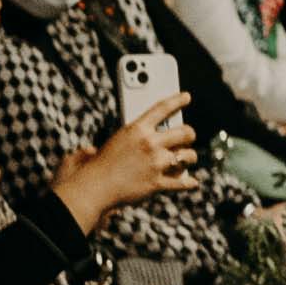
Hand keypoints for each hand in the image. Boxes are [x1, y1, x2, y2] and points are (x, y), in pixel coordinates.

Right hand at [53, 98, 198, 226]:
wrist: (93, 188)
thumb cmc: (99, 164)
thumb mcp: (114, 141)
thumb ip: (130, 137)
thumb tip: (131, 140)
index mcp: (137, 129)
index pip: (162, 108)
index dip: (177, 100)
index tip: (186, 97)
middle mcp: (150, 143)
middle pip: (185, 132)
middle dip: (189, 134)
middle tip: (187, 136)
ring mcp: (155, 163)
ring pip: (188, 156)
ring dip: (189, 158)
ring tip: (186, 159)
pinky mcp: (157, 182)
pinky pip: (181, 182)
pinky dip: (188, 183)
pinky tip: (192, 181)